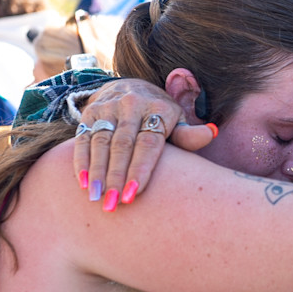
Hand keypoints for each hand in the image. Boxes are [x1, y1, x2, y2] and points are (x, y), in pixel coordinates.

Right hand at [74, 78, 215, 208]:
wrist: (132, 87)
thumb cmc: (160, 115)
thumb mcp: (178, 120)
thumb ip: (189, 134)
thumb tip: (211, 133)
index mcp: (158, 109)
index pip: (148, 143)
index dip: (140, 169)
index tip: (133, 195)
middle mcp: (132, 105)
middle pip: (123, 145)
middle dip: (116, 176)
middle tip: (112, 205)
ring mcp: (109, 107)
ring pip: (101, 142)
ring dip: (97, 172)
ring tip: (96, 198)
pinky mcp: (90, 111)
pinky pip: (83, 138)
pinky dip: (81, 161)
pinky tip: (83, 183)